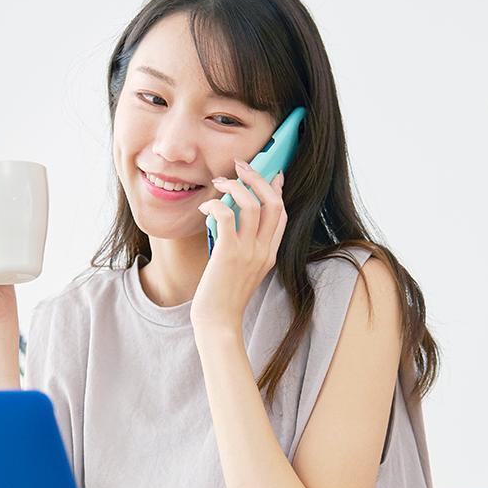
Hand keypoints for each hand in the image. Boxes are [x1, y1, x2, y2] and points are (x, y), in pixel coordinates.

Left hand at [191, 158, 286, 334]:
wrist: (218, 322)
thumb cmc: (224, 298)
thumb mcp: (243, 271)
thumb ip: (245, 248)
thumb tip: (232, 222)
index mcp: (270, 254)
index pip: (281, 214)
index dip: (276, 190)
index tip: (271, 174)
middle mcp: (264, 250)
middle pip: (273, 203)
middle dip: (258, 178)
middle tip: (241, 165)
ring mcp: (248, 252)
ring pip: (252, 204)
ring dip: (235, 186)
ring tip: (219, 182)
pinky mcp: (228, 253)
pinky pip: (227, 216)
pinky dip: (216, 204)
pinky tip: (205, 206)